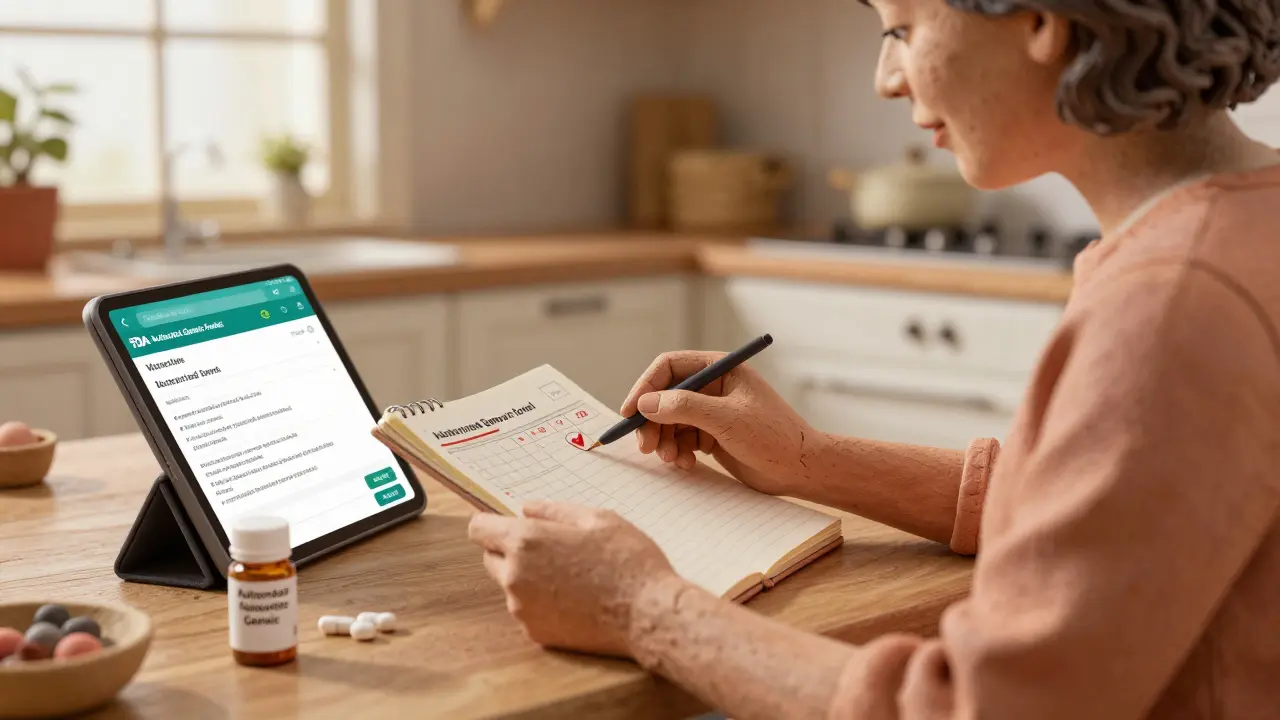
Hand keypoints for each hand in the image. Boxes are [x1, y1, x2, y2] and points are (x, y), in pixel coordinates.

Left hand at [467, 501, 681, 656]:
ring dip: (528, 578)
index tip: (505, 524)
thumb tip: (525, 509)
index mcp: (527, 541)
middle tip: (552, 549)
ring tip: (571, 576)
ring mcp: (523, 609)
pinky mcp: (536, 633)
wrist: (648, 614)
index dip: (490, 524)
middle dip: (511, 550)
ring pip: (511, 585)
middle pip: (490, 558)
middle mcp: (515, 576)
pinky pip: (527, 610)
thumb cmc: (628, 560)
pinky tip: (576, 599)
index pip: (478, 529)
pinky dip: (542, 603)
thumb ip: (554, 510)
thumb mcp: (597, 518)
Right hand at [619, 351, 823, 495]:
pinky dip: (677, 452)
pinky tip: (686, 465)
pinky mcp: (713, 435)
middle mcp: (713, 386)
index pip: (670, 367)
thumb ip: (684, 407)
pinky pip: (681, 439)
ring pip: (670, 421)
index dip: (646, 387)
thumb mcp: (727, 419)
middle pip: (665, 396)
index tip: (630, 412)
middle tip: (645, 447)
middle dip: (652, 421)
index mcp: (720, 369)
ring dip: (664, 440)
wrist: (801, 469)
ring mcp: (712, 411)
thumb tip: (646, 404)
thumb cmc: (773, 436)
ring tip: (670, 460)